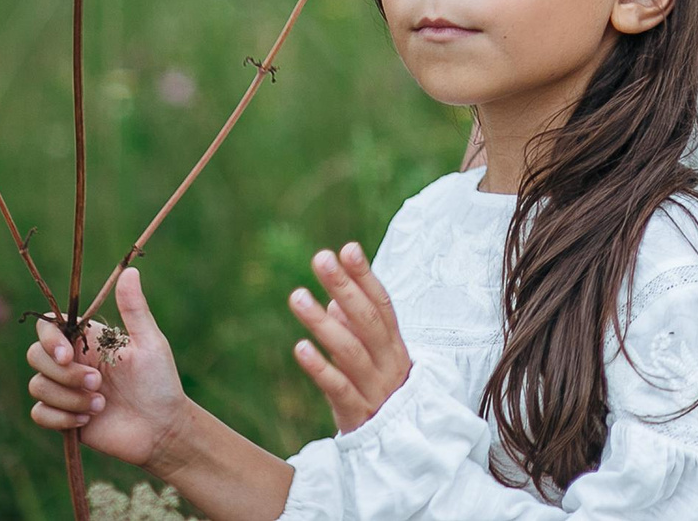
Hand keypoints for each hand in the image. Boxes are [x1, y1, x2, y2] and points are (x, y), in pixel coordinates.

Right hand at [26, 268, 191, 471]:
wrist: (161, 427)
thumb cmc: (160, 382)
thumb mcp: (150, 343)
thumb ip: (134, 309)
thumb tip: (129, 270)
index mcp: (89, 340)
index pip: (49, 328)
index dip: (50, 339)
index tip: (68, 355)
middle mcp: (73, 362)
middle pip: (35, 356)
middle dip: (63, 373)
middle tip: (97, 383)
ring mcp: (65, 390)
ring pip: (37, 386)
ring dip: (68, 398)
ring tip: (101, 405)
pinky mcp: (62, 417)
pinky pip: (39, 413)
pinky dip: (61, 418)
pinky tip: (88, 420)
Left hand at [289, 241, 410, 431]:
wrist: (401, 449)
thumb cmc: (383, 394)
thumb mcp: (376, 360)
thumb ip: (358, 330)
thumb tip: (336, 300)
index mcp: (396, 345)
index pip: (383, 303)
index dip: (366, 276)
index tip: (348, 248)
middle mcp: (389, 362)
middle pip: (368, 319)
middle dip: (345, 286)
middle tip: (320, 258)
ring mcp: (375, 388)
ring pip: (351, 350)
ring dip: (323, 322)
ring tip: (297, 295)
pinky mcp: (358, 414)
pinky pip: (338, 388)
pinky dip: (320, 367)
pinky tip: (299, 347)